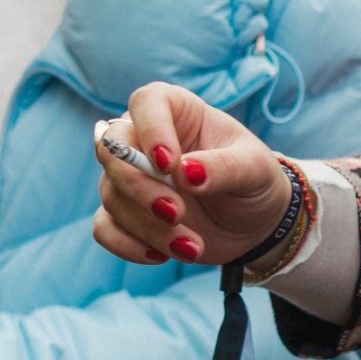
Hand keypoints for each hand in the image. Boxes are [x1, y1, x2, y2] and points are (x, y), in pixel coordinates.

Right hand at [93, 83, 293, 268]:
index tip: (168, 165)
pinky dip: (127, 245)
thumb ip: (224, 167)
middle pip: (112, 150)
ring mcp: (132, 177)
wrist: (256, 224)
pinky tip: (162, 256)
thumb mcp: (255, 169)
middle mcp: (145, 139)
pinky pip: (104, 227)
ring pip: (111, 194)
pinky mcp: (127, 215)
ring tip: (193, 247)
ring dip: (147, 226)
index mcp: (177, 111)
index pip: (146, 103)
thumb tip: (186, 173)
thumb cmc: (255, 181)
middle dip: (139, 187)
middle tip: (176, 213)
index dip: (150, 131)